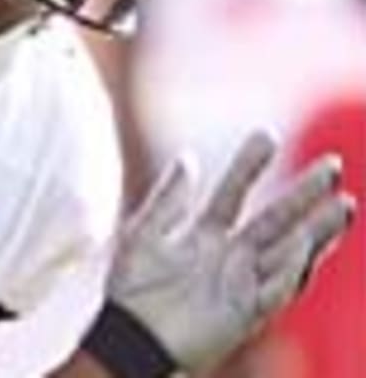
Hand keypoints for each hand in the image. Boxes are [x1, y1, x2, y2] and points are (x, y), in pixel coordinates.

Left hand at [104, 131, 354, 372]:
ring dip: (316, 231)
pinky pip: (276, 290)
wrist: (127, 338)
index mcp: (206, 235)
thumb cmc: (131, 291)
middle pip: (275, 219)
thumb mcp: (145, 235)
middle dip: (304, 194)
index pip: (234, 192)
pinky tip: (305, 246)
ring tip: (343, 205)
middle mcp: (231, 257)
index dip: (250, 165)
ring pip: (289, 252)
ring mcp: (242, 283)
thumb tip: (187, 157)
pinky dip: (291, 269)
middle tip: (333, 164)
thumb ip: (168, 199)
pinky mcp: (245, 313)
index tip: (267, 134)